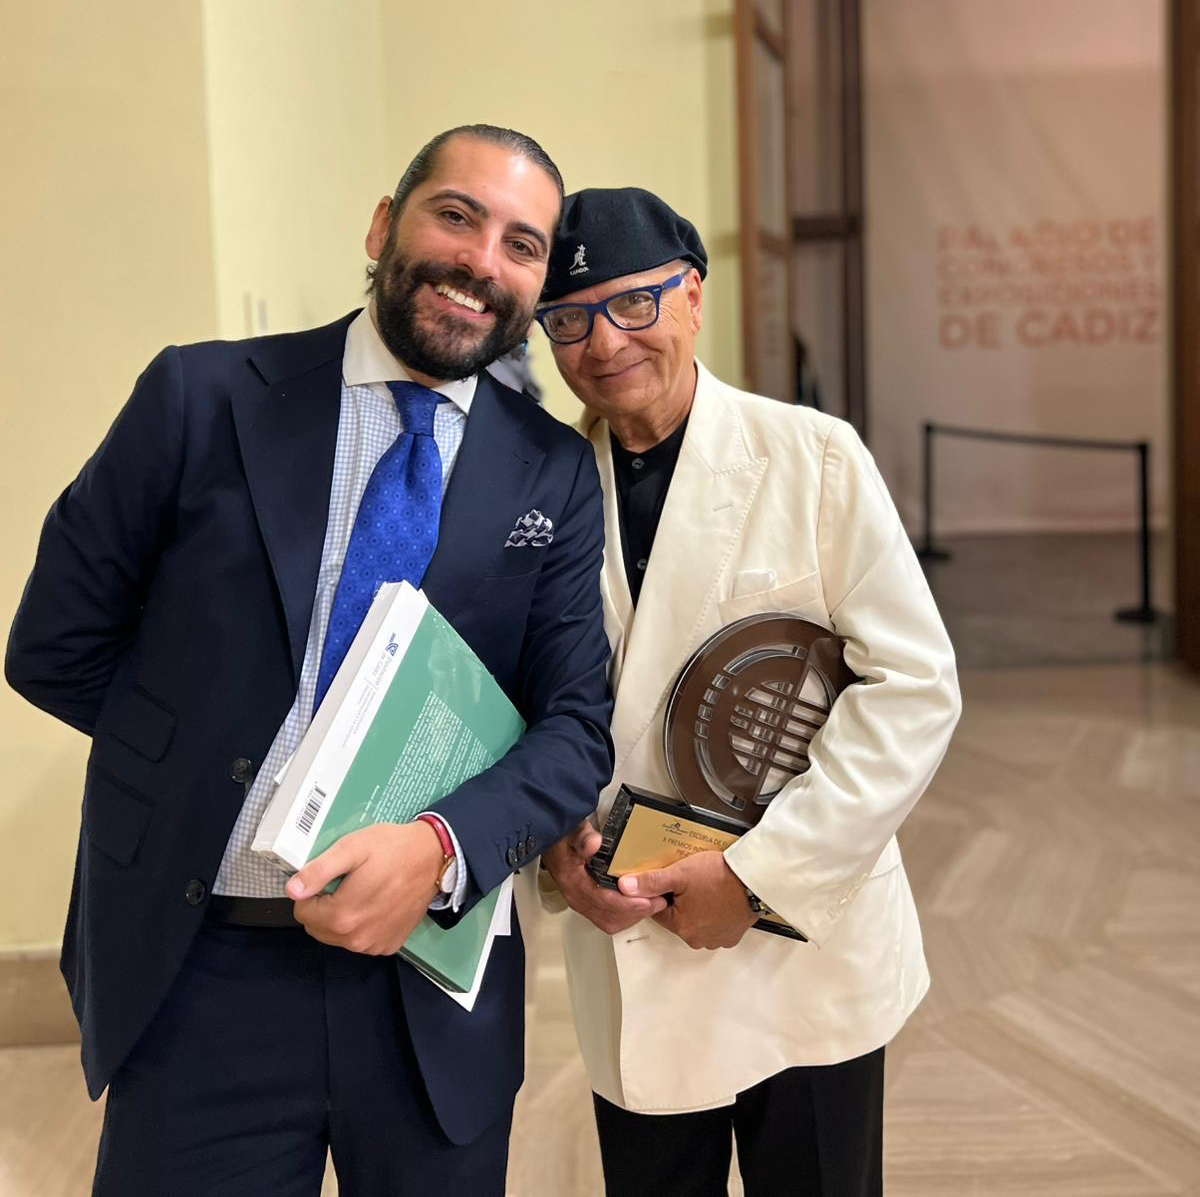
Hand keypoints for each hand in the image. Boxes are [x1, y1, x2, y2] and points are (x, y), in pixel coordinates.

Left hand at [286, 821, 442, 954]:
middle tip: (347, 882)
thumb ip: (319, 871)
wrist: (434, 857)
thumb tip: (292, 890)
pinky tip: (377, 904)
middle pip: (318, 928)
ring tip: (363, 891)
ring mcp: (374, 945)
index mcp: (343, 916)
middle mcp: (357, 939)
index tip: (330, 877)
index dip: (311, 892)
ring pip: (338, 937)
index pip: (303, 913)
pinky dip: (362, 925)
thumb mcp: (352, 848)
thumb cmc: (392, 848)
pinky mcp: (389, 945)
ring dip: (342, 918)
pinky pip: (360, 940)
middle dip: (324, 907)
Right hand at [542, 820, 667, 934]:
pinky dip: (625, 917)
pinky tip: (639, 906)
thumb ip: (584, 837)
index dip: (627, 903)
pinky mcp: (586, 905)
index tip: (648, 899)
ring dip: (633, 917)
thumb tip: (594, 845)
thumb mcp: (574, 830)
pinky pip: (607, 919)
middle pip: (609, 916)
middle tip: (659, 901)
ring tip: (653, 904)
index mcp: (573, 880)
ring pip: (609, 922)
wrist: (552, 843)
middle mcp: (576, 897)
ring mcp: (580, 903)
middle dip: (636, 912)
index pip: (602, 900)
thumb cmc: (565, 836)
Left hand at [618, 851, 756, 949]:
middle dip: (681, 900)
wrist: (755, 880)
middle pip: (678, 917)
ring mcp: (717, 940)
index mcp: (681, 927)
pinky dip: (715, 912)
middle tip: (692, 880)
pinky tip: (720, 896)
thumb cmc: (718, 876)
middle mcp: (698, 940)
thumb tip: (624, 887)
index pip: (659, 910)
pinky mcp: (732, 936)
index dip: (662, 892)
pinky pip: (715, 924)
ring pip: (697, 921)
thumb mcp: (680, 874)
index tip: (672, 879)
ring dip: (699, 907)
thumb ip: (651, 882)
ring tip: (708, 886)